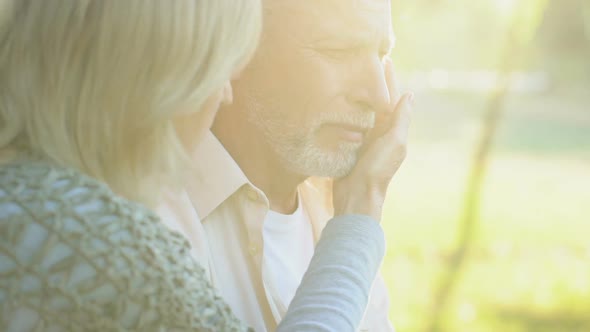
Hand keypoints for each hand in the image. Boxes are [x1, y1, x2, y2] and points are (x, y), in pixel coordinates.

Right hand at [333, 59, 412, 220]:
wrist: (357, 197)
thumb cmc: (377, 170)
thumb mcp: (394, 143)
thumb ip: (401, 119)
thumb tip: (409, 95)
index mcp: (392, 129)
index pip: (391, 98)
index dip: (389, 79)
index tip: (385, 59)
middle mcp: (380, 133)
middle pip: (377, 102)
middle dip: (374, 84)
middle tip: (366, 63)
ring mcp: (365, 140)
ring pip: (363, 112)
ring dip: (359, 96)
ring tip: (352, 78)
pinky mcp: (350, 147)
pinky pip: (350, 125)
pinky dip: (347, 112)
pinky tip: (340, 104)